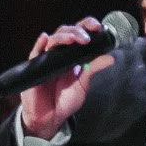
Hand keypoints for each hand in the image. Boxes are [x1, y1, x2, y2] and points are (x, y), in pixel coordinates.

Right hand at [16, 18, 114, 139]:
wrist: (51, 118)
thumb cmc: (65, 101)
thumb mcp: (83, 84)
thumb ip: (93, 69)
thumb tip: (111, 57)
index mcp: (71, 55)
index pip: (78, 33)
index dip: (86, 26)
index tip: (97, 27)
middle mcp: (58, 54)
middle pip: (65, 32)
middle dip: (76, 31)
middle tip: (86, 39)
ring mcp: (46, 59)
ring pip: (52, 40)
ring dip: (63, 37)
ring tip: (73, 40)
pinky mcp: (35, 68)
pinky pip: (35, 52)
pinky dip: (39, 44)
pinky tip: (44, 38)